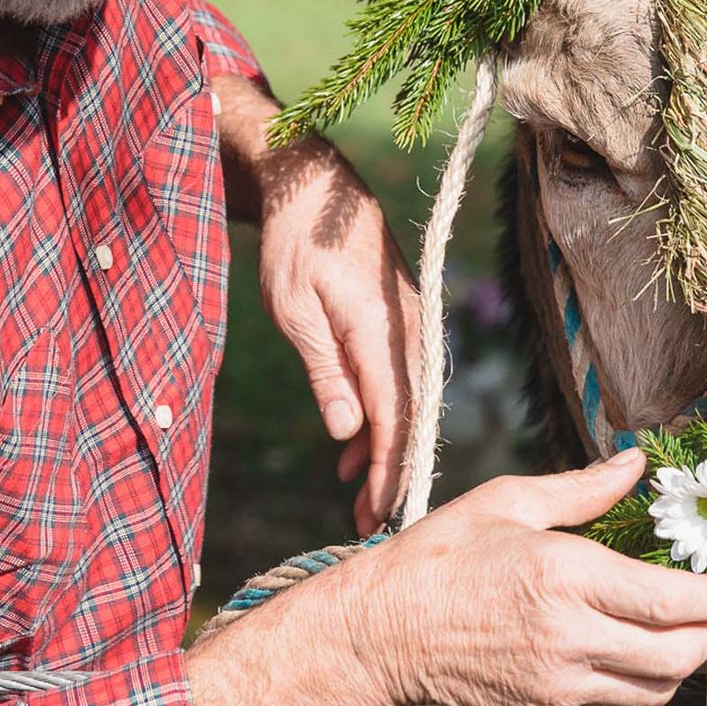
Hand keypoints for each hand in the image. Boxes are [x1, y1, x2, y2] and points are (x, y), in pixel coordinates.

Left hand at [212, 75, 417, 531]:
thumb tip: (349, 432)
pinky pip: (398, 378)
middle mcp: (409, 330)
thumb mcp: (294, 311)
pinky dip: (379, 414)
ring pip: (407, 400)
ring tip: (354, 494)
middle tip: (369, 521)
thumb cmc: (296, 244)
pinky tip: (350, 443)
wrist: (315, 184)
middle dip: (392, 472)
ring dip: (383, 447)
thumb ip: (326, 372)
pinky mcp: (401, 320)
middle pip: (411, 416)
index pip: (396, 417)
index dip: (388, 470)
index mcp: (383, 331)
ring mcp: (410, 324)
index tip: (378, 513)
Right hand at [350, 451, 706, 705]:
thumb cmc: (441, 556)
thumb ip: (583, 488)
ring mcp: (559, 686)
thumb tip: (636, 463)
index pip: (670, 601)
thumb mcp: (509, 501)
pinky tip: (640, 659)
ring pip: (656, 691)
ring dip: (683, 664)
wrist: (383, 632)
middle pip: (678, 655)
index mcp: (563, 576)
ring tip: (684, 630)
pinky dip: (646, 689)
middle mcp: (568, 638)